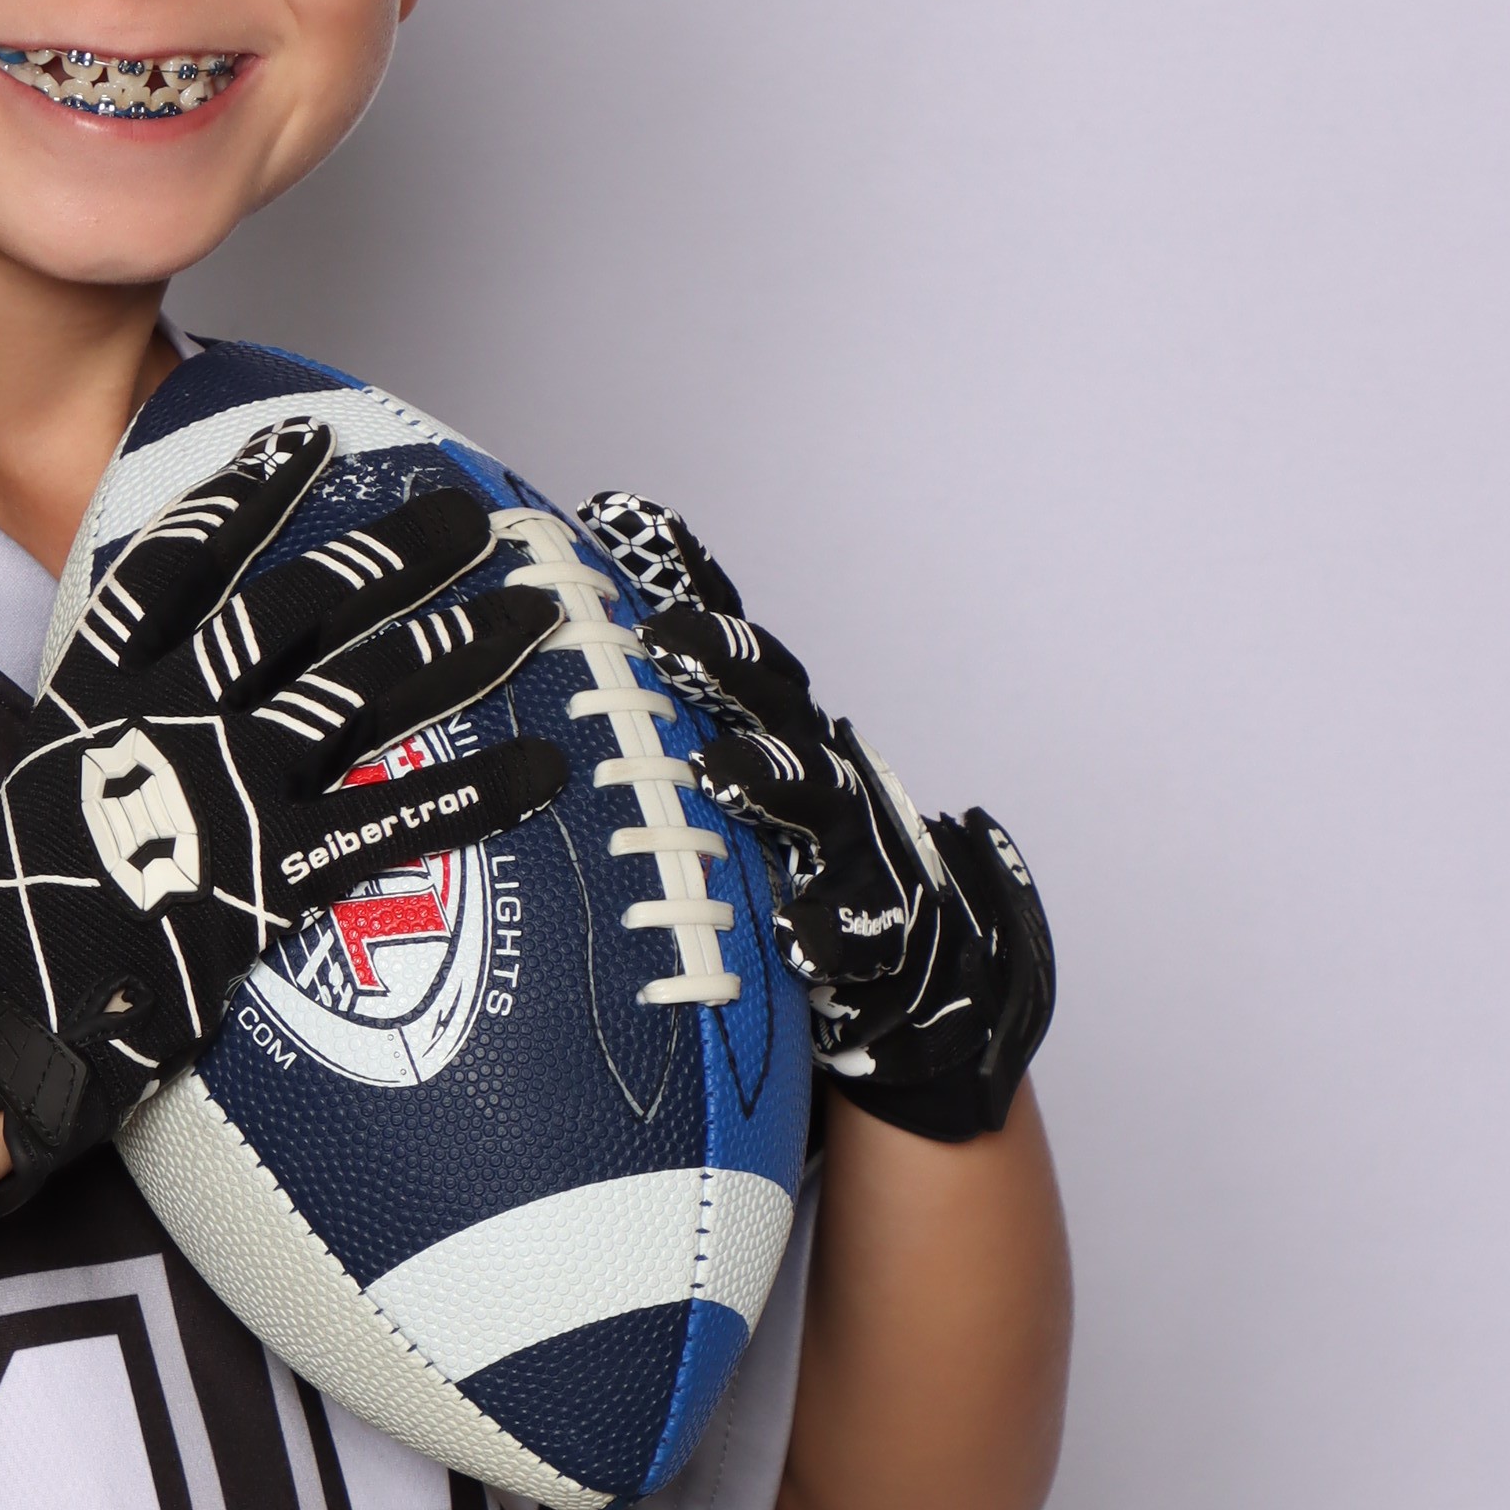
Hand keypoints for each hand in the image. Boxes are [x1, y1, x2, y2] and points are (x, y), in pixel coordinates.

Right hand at [0, 419, 568, 1189]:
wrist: (6, 1004)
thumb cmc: (15, 905)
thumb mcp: (43, 779)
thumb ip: (101, 731)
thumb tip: (124, 709)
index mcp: (107, 685)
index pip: (181, 563)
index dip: (243, 497)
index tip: (300, 441)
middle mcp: (175, 713)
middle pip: (299, 608)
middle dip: (393, 554)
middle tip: (462, 516)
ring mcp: (230, 784)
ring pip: (364, 688)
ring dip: (458, 646)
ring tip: (530, 610)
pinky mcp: (276, 866)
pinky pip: (395, 814)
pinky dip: (475, 790)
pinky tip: (542, 767)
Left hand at [577, 492, 1053, 1143]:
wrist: (922, 985)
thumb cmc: (794, 872)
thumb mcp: (724, 797)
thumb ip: (663, 721)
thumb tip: (587, 583)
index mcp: (778, 737)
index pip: (733, 651)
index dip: (691, 584)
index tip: (631, 524)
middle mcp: (818, 779)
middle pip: (775, 709)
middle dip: (727, 669)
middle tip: (666, 637)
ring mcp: (849, 853)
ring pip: (813, 805)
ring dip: (769, 782)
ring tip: (719, 769)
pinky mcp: (874, 941)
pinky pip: (854, 936)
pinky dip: (829, 934)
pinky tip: (797, 937)